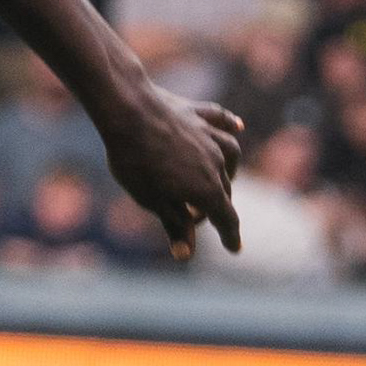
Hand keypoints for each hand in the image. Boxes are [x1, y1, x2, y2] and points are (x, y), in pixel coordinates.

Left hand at [93, 72, 245, 261]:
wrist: (128, 110)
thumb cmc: (135, 161)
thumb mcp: (151, 200)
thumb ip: (174, 224)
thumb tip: (186, 255)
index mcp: (207, 189)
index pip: (226, 218)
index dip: (230, 236)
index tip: (234, 248)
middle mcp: (217, 162)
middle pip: (224, 190)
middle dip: (215, 207)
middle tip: (193, 219)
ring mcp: (209, 136)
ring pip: (229, 157)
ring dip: (228, 172)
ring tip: (223, 181)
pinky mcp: (196, 114)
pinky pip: (220, 122)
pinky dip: (230, 126)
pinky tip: (238, 127)